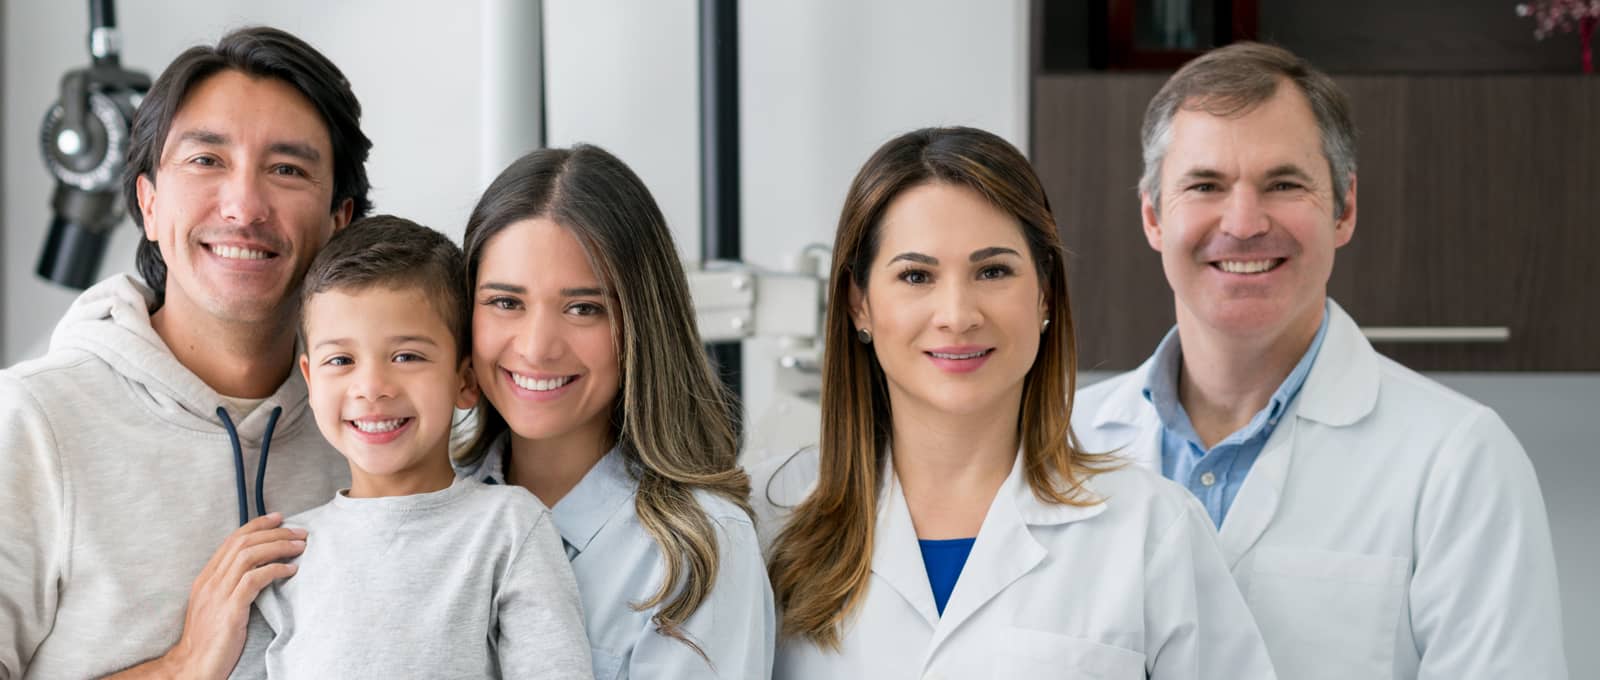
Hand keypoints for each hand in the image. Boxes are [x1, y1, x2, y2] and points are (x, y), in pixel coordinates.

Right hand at [151, 513, 305, 679]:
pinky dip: (275, 570)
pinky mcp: (229, 610)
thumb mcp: (218, 606)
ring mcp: (218, 595)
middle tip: (299, 531)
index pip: (232, 541)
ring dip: (278, 546)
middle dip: (274, 532)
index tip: (279, 518)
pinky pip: (254, 579)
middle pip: (242, 543)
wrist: (193, 666)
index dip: (257, 525)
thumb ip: (231, 586)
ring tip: (300, 546)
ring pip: (249, 556)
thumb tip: (258, 569)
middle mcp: (209, 582)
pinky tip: (291, 570)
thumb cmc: (210, 639)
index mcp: (206, 578)